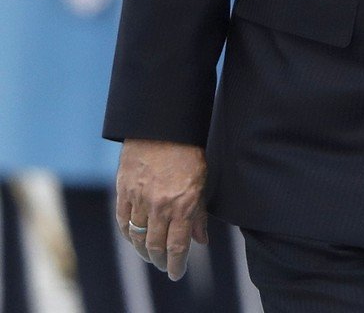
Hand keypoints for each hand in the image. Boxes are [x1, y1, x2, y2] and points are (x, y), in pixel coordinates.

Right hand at [115, 139, 208, 280]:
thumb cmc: (188, 152)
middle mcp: (159, 206)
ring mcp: (139, 199)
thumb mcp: (202, 182)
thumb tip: (201, 240)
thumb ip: (199, 214)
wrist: (162, 128)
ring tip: (150, 256)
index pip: (177, 246)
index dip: (176, 264)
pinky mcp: (123, 191)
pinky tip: (133, 239)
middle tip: (164, 266)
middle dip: (160, 261)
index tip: (176, 274)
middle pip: (155, 245)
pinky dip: (128, 234)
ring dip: (143, 250)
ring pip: (137, 236)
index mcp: (182, 204)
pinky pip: (122, 221)